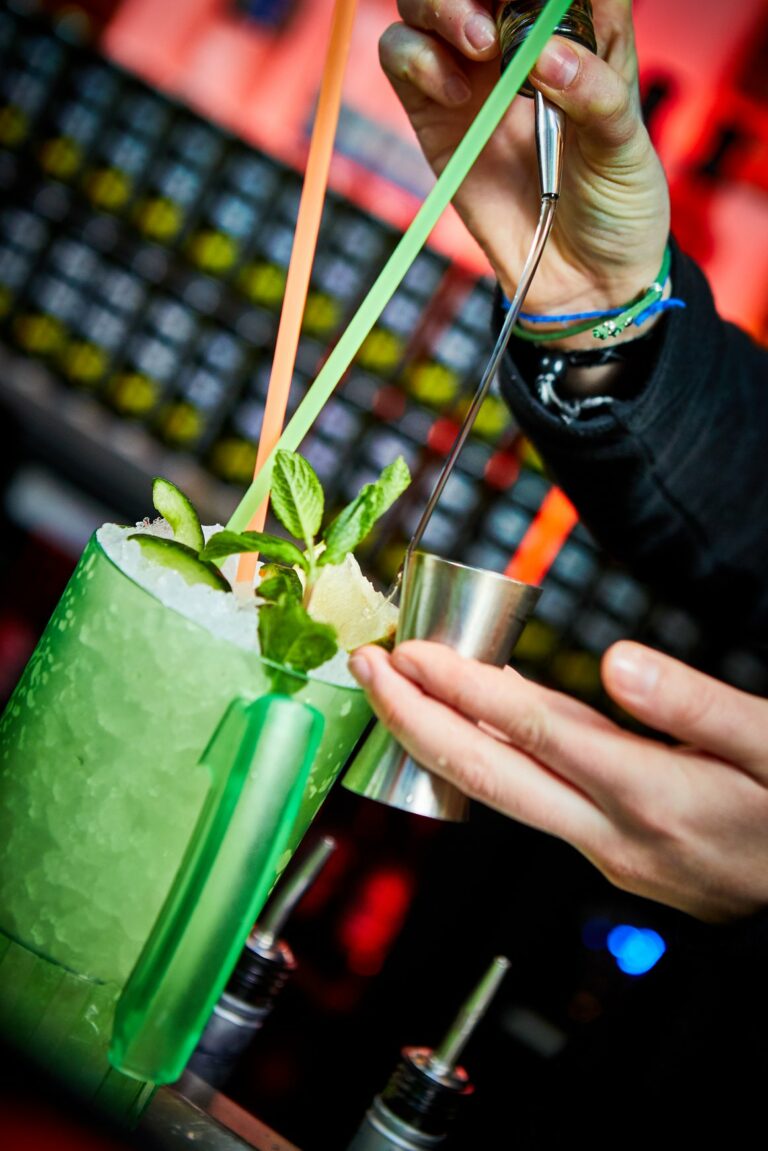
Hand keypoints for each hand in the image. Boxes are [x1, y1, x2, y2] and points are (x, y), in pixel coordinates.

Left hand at [348, 639, 767, 922]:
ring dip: (441, 736)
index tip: (412, 652)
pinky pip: (532, 793)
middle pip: (488, 774)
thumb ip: (697, 706)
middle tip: (367, 667)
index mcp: (651, 798)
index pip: (532, 732)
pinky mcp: (609, 851)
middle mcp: (611, 833)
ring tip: (400, 683)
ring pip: (502, 789)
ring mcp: (604, 850)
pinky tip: (475, 713)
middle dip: (415, 719)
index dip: (464, 689)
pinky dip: (492, 749)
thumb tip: (617, 660)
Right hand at [379, 1, 669, 342]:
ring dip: (443, 6)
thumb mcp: (624, 148)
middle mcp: (522, 35)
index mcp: (583, 26)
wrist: (580, 277)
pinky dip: (418, 57)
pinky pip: (401, 55)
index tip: (540, 4)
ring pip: (428, 1)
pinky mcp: (433, 109)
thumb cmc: (615, 203)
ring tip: (479, 46)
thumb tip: (546, 55)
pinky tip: (458, 92)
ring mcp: (473, 70)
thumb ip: (594, 94)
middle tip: (492, 20)